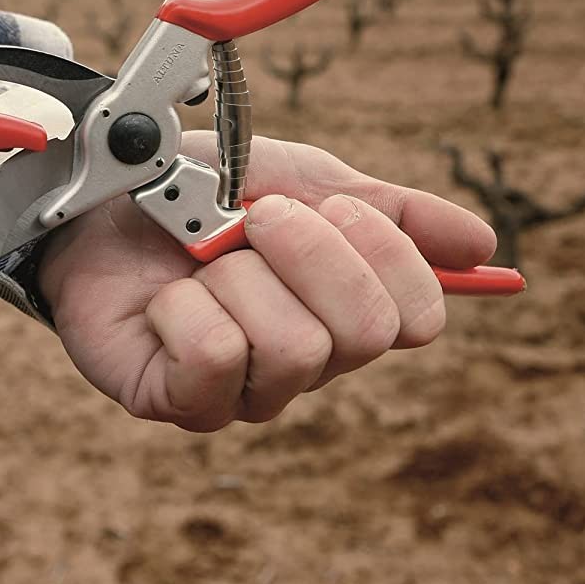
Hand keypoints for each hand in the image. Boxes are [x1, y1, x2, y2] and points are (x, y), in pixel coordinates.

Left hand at [37, 131, 497, 430]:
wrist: (102, 192)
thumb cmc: (202, 192)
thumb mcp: (306, 180)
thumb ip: (393, 212)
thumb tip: (482, 245)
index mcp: (346, 309)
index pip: (418, 317)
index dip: (385, 256)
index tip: (334, 207)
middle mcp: (307, 363)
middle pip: (362, 335)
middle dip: (307, 254)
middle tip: (255, 220)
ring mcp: (244, 392)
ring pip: (291, 347)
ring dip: (236, 274)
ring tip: (198, 257)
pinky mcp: (178, 403)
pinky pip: (215, 359)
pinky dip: (184, 305)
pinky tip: (163, 298)